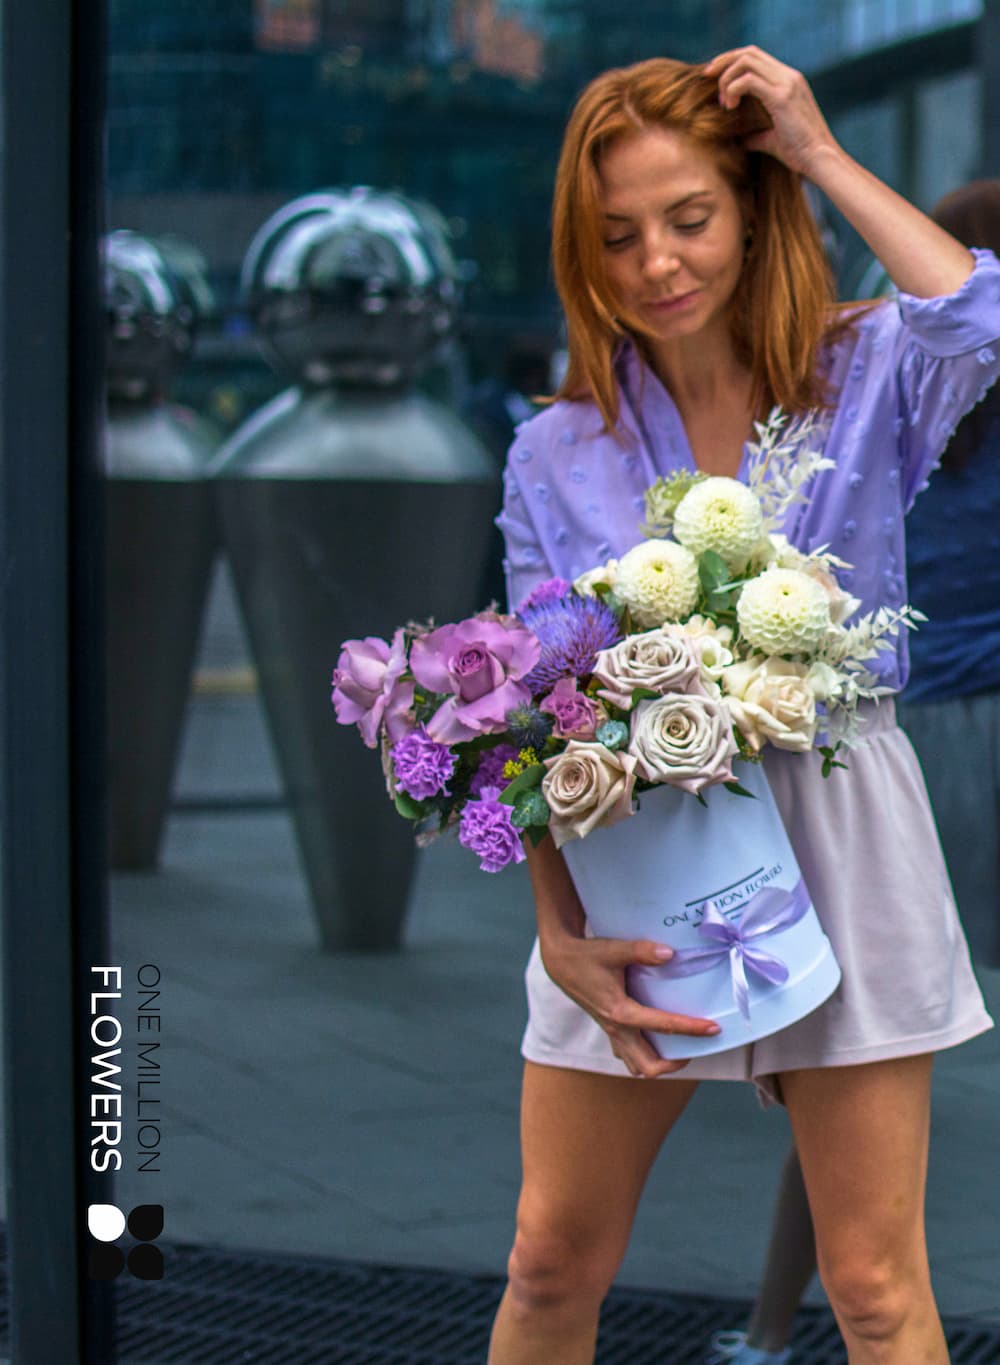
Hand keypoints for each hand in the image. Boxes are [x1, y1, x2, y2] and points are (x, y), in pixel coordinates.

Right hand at [540, 933, 721, 1078]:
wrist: (561, 962)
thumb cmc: (587, 956)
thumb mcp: (613, 950)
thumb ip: (641, 951)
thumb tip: (670, 953)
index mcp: (620, 1012)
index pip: (662, 1026)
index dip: (691, 1029)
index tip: (713, 1028)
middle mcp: (616, 1028)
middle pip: (649, 1065)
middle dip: (675, 1063)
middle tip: (696, 1047)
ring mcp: (611, 1032)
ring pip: (636, 1065)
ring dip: (658, 1063)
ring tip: (679, 1049)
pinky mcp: (608, 1029)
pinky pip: (627, 1054)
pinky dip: (644, 1055)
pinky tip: (655, 1039)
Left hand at [703, 46, 838, 178]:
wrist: (820, 160)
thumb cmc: (800, 153)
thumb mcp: (772, 140)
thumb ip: (756, 136)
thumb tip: (739, 142)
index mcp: (788, 80)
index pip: (756, 57)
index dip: (732, 63)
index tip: (714, 80)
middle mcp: (789, 76)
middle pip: (749, 52)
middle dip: (723, 63)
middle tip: (707, 80)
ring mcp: (787, 83)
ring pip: (746, 61)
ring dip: (727, 79)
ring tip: (723, 103)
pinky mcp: (782, 97)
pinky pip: (748, 81)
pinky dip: (732, 90)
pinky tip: (730, 108)